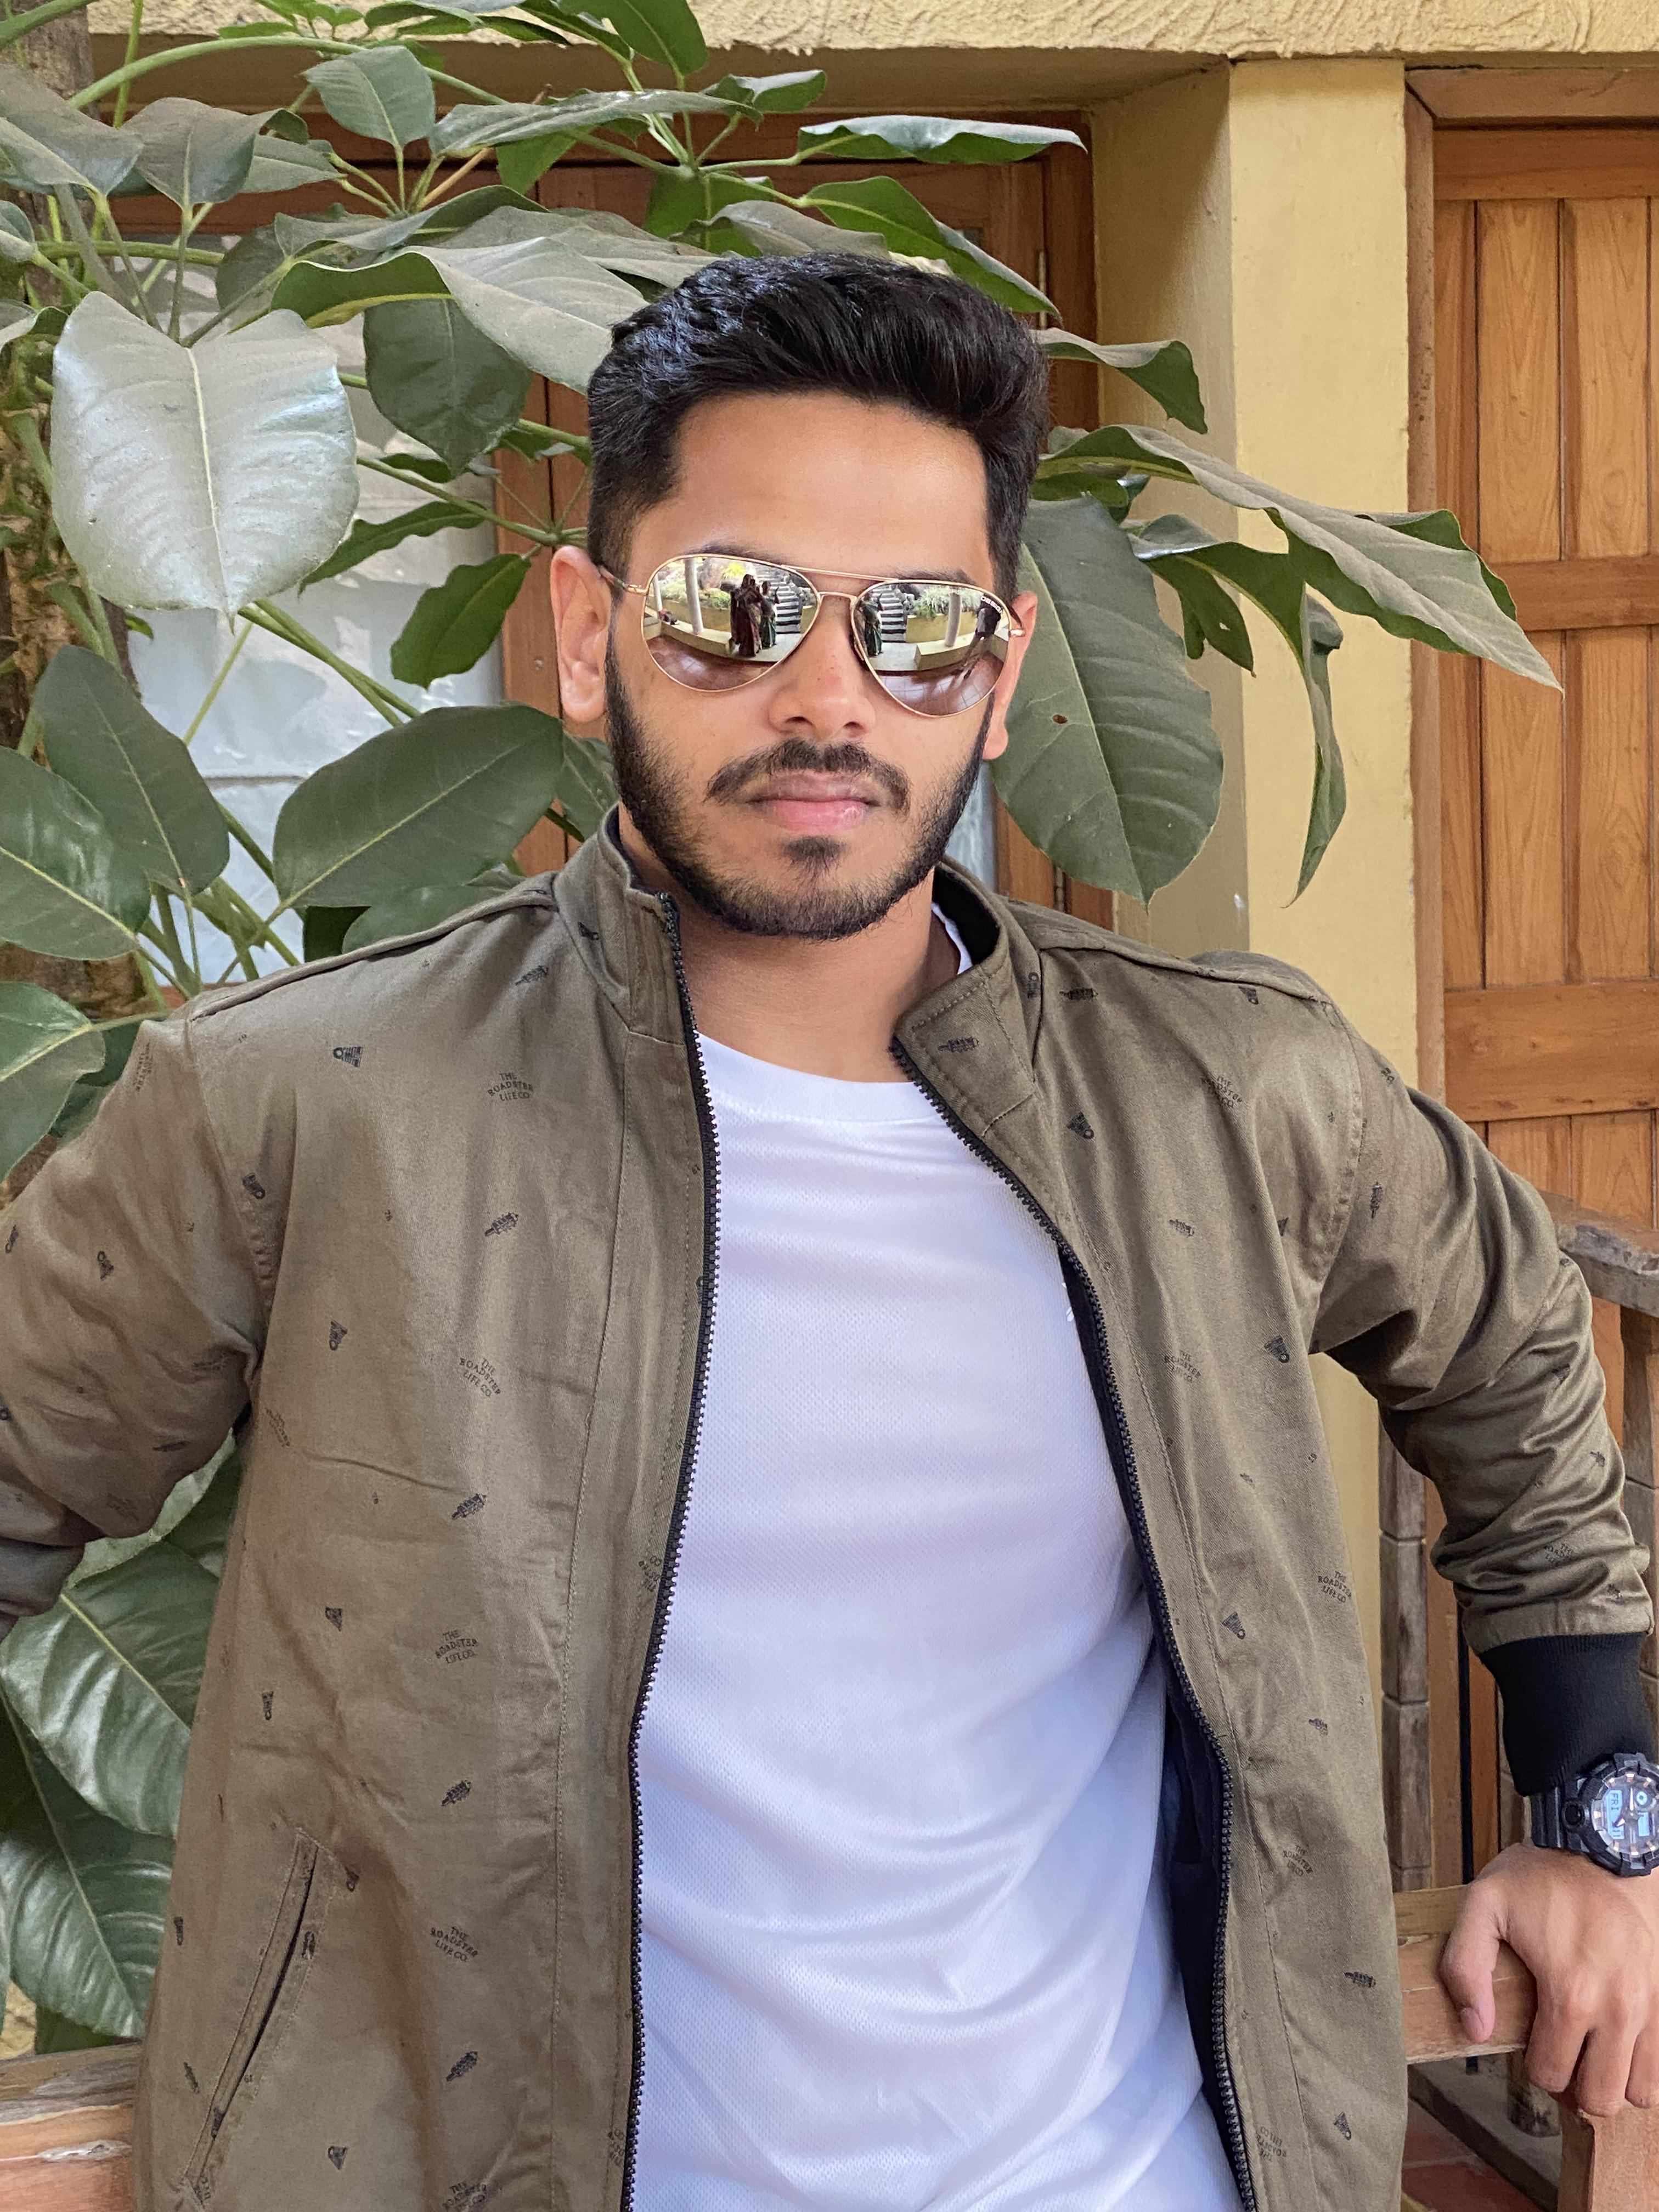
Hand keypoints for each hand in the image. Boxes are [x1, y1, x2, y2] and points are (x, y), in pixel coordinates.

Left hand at [1439, 1841, 1658, 2115]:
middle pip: (1601, 2099)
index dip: (1534, 2066)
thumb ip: (1466, 1968)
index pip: (1552, 2076)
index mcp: (1571, 1995)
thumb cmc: (1542, 1873)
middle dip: (1574, 2087)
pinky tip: (1618, 2038)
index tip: (1530, 2040)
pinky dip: (1642, 2063)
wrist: (1603, 1840)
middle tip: (1561, 2055)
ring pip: (1642, 2091)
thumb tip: (1475, 2028)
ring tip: (1591, 2050)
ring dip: (1613, 2080)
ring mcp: (1650, 2005)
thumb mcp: (1482, 1905)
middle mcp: (1618, 2009)